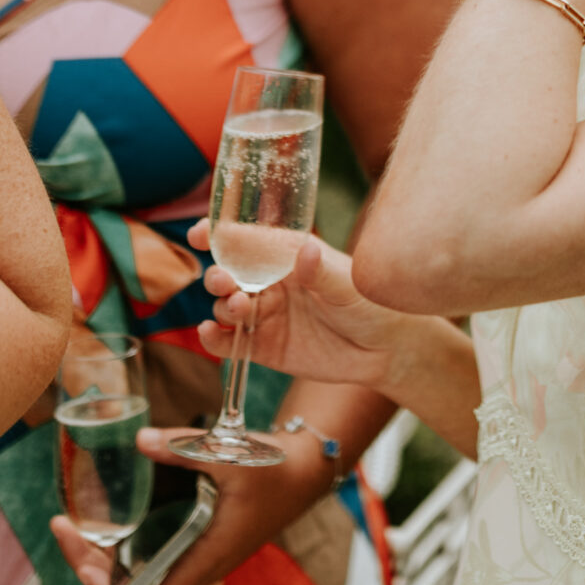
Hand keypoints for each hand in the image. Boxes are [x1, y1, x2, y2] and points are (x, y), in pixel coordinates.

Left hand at [50, 425, 329, 584]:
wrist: (303, 471)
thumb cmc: (272, 470)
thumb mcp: (230, 455)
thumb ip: (183, 448)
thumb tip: (140, 440)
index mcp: (203, 560)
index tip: (81, 557)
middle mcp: (195, 567)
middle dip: (91, 564)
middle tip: (63, 526)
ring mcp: (195, 557)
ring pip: (137, 575)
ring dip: (103, 557)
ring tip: (75, 525)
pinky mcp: (196, 543)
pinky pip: (150, 559)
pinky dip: (123, 546)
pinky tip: (108, 519)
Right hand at [187, 225, 403, 392]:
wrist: (384, 349)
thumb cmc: (370, 303)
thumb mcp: (348, 284)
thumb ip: (322, 271)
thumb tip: (307, 249)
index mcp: (286, 256)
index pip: (244, 240)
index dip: (218, 234)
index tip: (200, 234)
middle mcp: (269, 283)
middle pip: (228, 273)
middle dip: (218, 274)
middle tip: (223, 281)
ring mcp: (263, 315)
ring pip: (224, 306)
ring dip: (221, 305)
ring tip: (237, 306)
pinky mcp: (262, 347)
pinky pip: (228, 343)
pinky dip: (214, 339)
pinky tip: (210, 334)